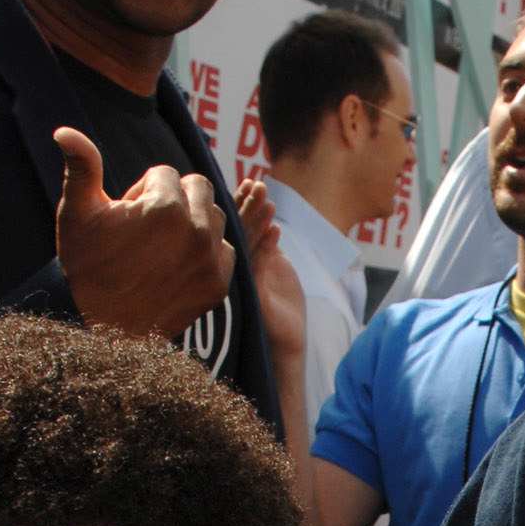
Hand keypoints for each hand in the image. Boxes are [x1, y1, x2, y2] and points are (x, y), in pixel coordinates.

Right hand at [53, 126, 232, 339]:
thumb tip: (65, 130)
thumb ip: (81, 167)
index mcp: (165, 206)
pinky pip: (226, 250)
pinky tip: (179, 264)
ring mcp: (211, 259)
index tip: (127, 214)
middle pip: (198, 188)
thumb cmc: (86, 267)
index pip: (165, 174)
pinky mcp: (219, 284)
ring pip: (214, 217)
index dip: (142, 190)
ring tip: (163, 245)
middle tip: (148, 226)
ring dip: (194, 222)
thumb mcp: (77, 214)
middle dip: (175, 198)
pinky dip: (208, 252)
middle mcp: (195, 230)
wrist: (104, 331)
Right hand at [235, 178, 307, 381]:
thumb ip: (268, 245)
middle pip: (240, 231)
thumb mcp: (275, 267)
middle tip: (257, 184)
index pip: (240, 226)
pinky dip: (267, 247)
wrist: (287, 343)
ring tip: (267, 201)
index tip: (251, 181)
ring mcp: (244, 282)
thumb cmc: (281, 307)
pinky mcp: (254, 297)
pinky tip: (275, 229)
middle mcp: (237, 269)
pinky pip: (258, 267)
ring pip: (247, 246)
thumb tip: (267, 218)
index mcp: (241, 260)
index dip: (244, 203)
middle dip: (248, 206)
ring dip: (257, 221)